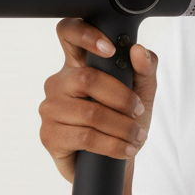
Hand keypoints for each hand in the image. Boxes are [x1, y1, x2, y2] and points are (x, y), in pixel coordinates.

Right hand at [38, 18, 157, 183]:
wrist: (115, 161)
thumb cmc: (125, 118)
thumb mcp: (143, 90)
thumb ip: (146, 67)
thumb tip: (138, 50)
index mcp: (78, 62)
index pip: (68, 32)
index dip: (85, 34)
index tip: (110, 49)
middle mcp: (59, 82)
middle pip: (87, 78)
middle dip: (121, 97)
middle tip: (138, 110)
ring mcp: (50, 108)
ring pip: (90, 112)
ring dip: (122, 126)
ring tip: (136, 134)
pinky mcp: (49, 135)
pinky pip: (85, 137)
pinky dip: (113, 144)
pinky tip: (125, 149)